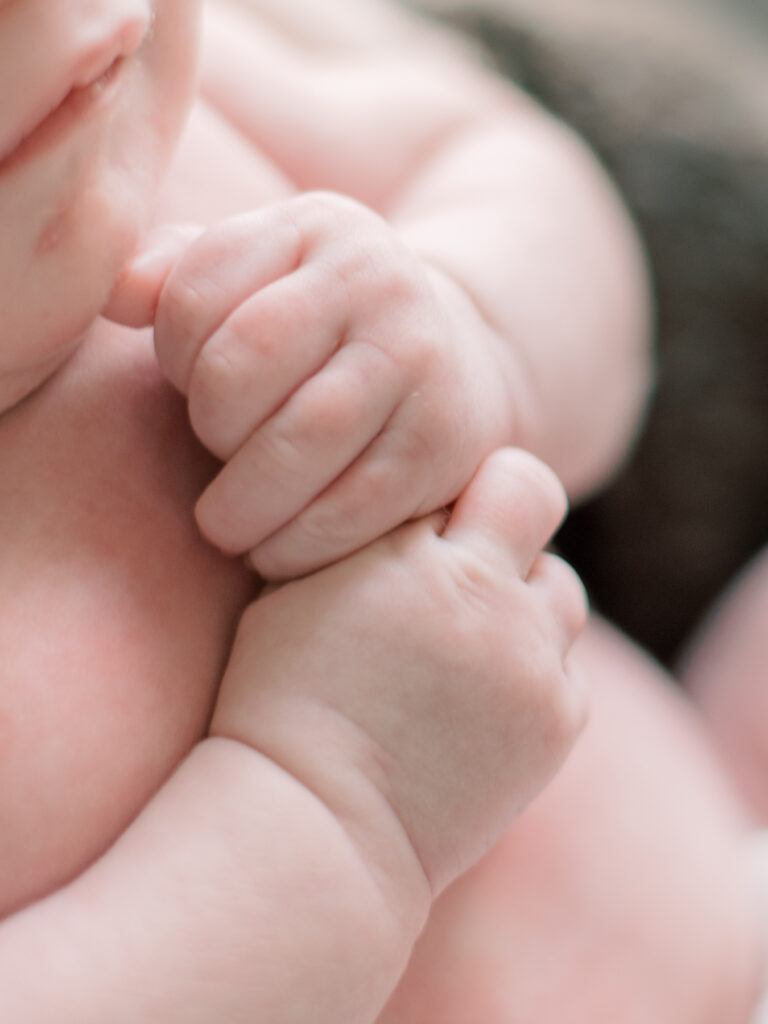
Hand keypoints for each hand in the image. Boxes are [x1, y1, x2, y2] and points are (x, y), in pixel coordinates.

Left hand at [104, 193, 515, 578]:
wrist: (458, 362)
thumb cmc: (326, 329)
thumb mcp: (261, 276)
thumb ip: (177, 275)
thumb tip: (115, 296)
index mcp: (315, 227)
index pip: (194, 297)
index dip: (173, 362)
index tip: (197, 390)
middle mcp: (378, 279)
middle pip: (239, 369)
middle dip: (211, 432)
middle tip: (219, 458)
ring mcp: (419, 361)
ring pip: (296, 442)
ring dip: (240, 506)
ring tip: (228, 524)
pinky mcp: (444, 443)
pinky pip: (346, 509)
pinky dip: (293, 546)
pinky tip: (276, 548)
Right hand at [210, 448, 587, 895]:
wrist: (316, 825)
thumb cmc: (281, 701)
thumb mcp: (292, 590)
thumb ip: (364, 536)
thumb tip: (411, 500)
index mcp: (410, 559)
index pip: (467, 472)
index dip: (448, 495)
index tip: (427, 522)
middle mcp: (487, 601)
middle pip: (533, 496)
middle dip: (503, 510)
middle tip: (466, 552)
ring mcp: (532, 663)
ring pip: (560, 584)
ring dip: (524, 595)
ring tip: (472, 636)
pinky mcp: (559, 720)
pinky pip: (566, 662)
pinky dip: (535, 666)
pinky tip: (482, 695)